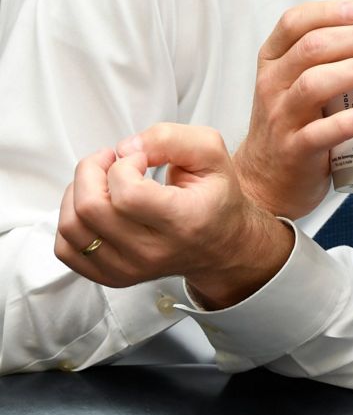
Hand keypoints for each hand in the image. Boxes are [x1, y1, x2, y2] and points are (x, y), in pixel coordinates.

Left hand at [54, 124, 293, 308]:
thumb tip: (127, 148)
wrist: (223, 245)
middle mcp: (154, 252)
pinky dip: (71, 219)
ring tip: (102, 181)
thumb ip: (170, 138)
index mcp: (183, 221)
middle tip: (113, 161)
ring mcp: (129, 268)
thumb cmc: (215, 198)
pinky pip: (66, 248)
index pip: (127, 194)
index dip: (124, 164)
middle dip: (92, 170)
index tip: (140, 158)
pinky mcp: (112, 276)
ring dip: (78, 191)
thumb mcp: (211, 153)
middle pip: (91, 208)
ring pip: (72, 226)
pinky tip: (96, 206)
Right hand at [234, 0, 352, 218]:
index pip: (294, 23)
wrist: (264, 180)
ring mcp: (280, 118)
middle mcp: (272, 85)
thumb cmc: (293, 123)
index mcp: (273, 61)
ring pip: (313, 85)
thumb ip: (325, 60)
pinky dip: (346, 123)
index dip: (329, 12)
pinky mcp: (293, 151)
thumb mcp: (295, 84)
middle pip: (312, 49)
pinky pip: (318, 134)